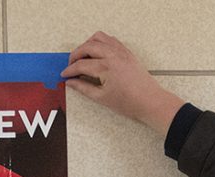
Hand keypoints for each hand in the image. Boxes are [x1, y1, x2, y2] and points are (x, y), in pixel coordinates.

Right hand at [61, 32, 184, 136]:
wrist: (149, 101)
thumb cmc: (130, 102)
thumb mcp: (102, 98)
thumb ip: (83, 88)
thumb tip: (71, 83)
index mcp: (106, 67)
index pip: (81, 65)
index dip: (70, 70)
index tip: (64, 75)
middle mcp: (113, 55)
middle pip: (87, 47)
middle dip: (75, 55)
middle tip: (70, 65)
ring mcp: (121, 51)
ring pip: (98, 38)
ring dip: (87, 44)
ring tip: (82, 56)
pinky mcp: (127, 52)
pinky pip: (110, 39)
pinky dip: (100, 42)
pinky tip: (97, 53)